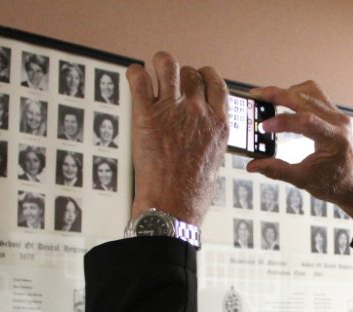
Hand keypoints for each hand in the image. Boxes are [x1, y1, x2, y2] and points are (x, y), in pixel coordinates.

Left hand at [127, 52, 227, 225]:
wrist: (171, 206)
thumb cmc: (192, 193)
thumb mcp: (215, 161)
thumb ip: (210, 137)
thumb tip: (204, 132)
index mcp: (218, 123)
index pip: (214, 81)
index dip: (204, 75)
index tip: (197, 78)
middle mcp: (197, 111)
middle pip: (189, 73)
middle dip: (180, 76)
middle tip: (170, 86)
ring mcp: (171, 110)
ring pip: (166, 64)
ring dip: (160, 65)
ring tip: (154, 75)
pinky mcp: (145, 115)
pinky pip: (138, 78)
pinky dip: (134, 73)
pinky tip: (134, 78)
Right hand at [247, 81, 352, 232]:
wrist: (351, 185)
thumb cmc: (331, 184)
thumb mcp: (302, 180)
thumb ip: (276, 170)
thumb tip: (252, 165)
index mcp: (334, 140)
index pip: (306, 121)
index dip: (282, 121)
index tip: (263, 126)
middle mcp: (339, 123)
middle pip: (306, 99)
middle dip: (279, 95)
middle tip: (257, 95)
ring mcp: (338, 116)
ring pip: (310, 91)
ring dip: (288, 92)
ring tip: (268, 98)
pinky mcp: (334, 114)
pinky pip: (315, 95)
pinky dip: (297, 94)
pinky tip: (284, 102)